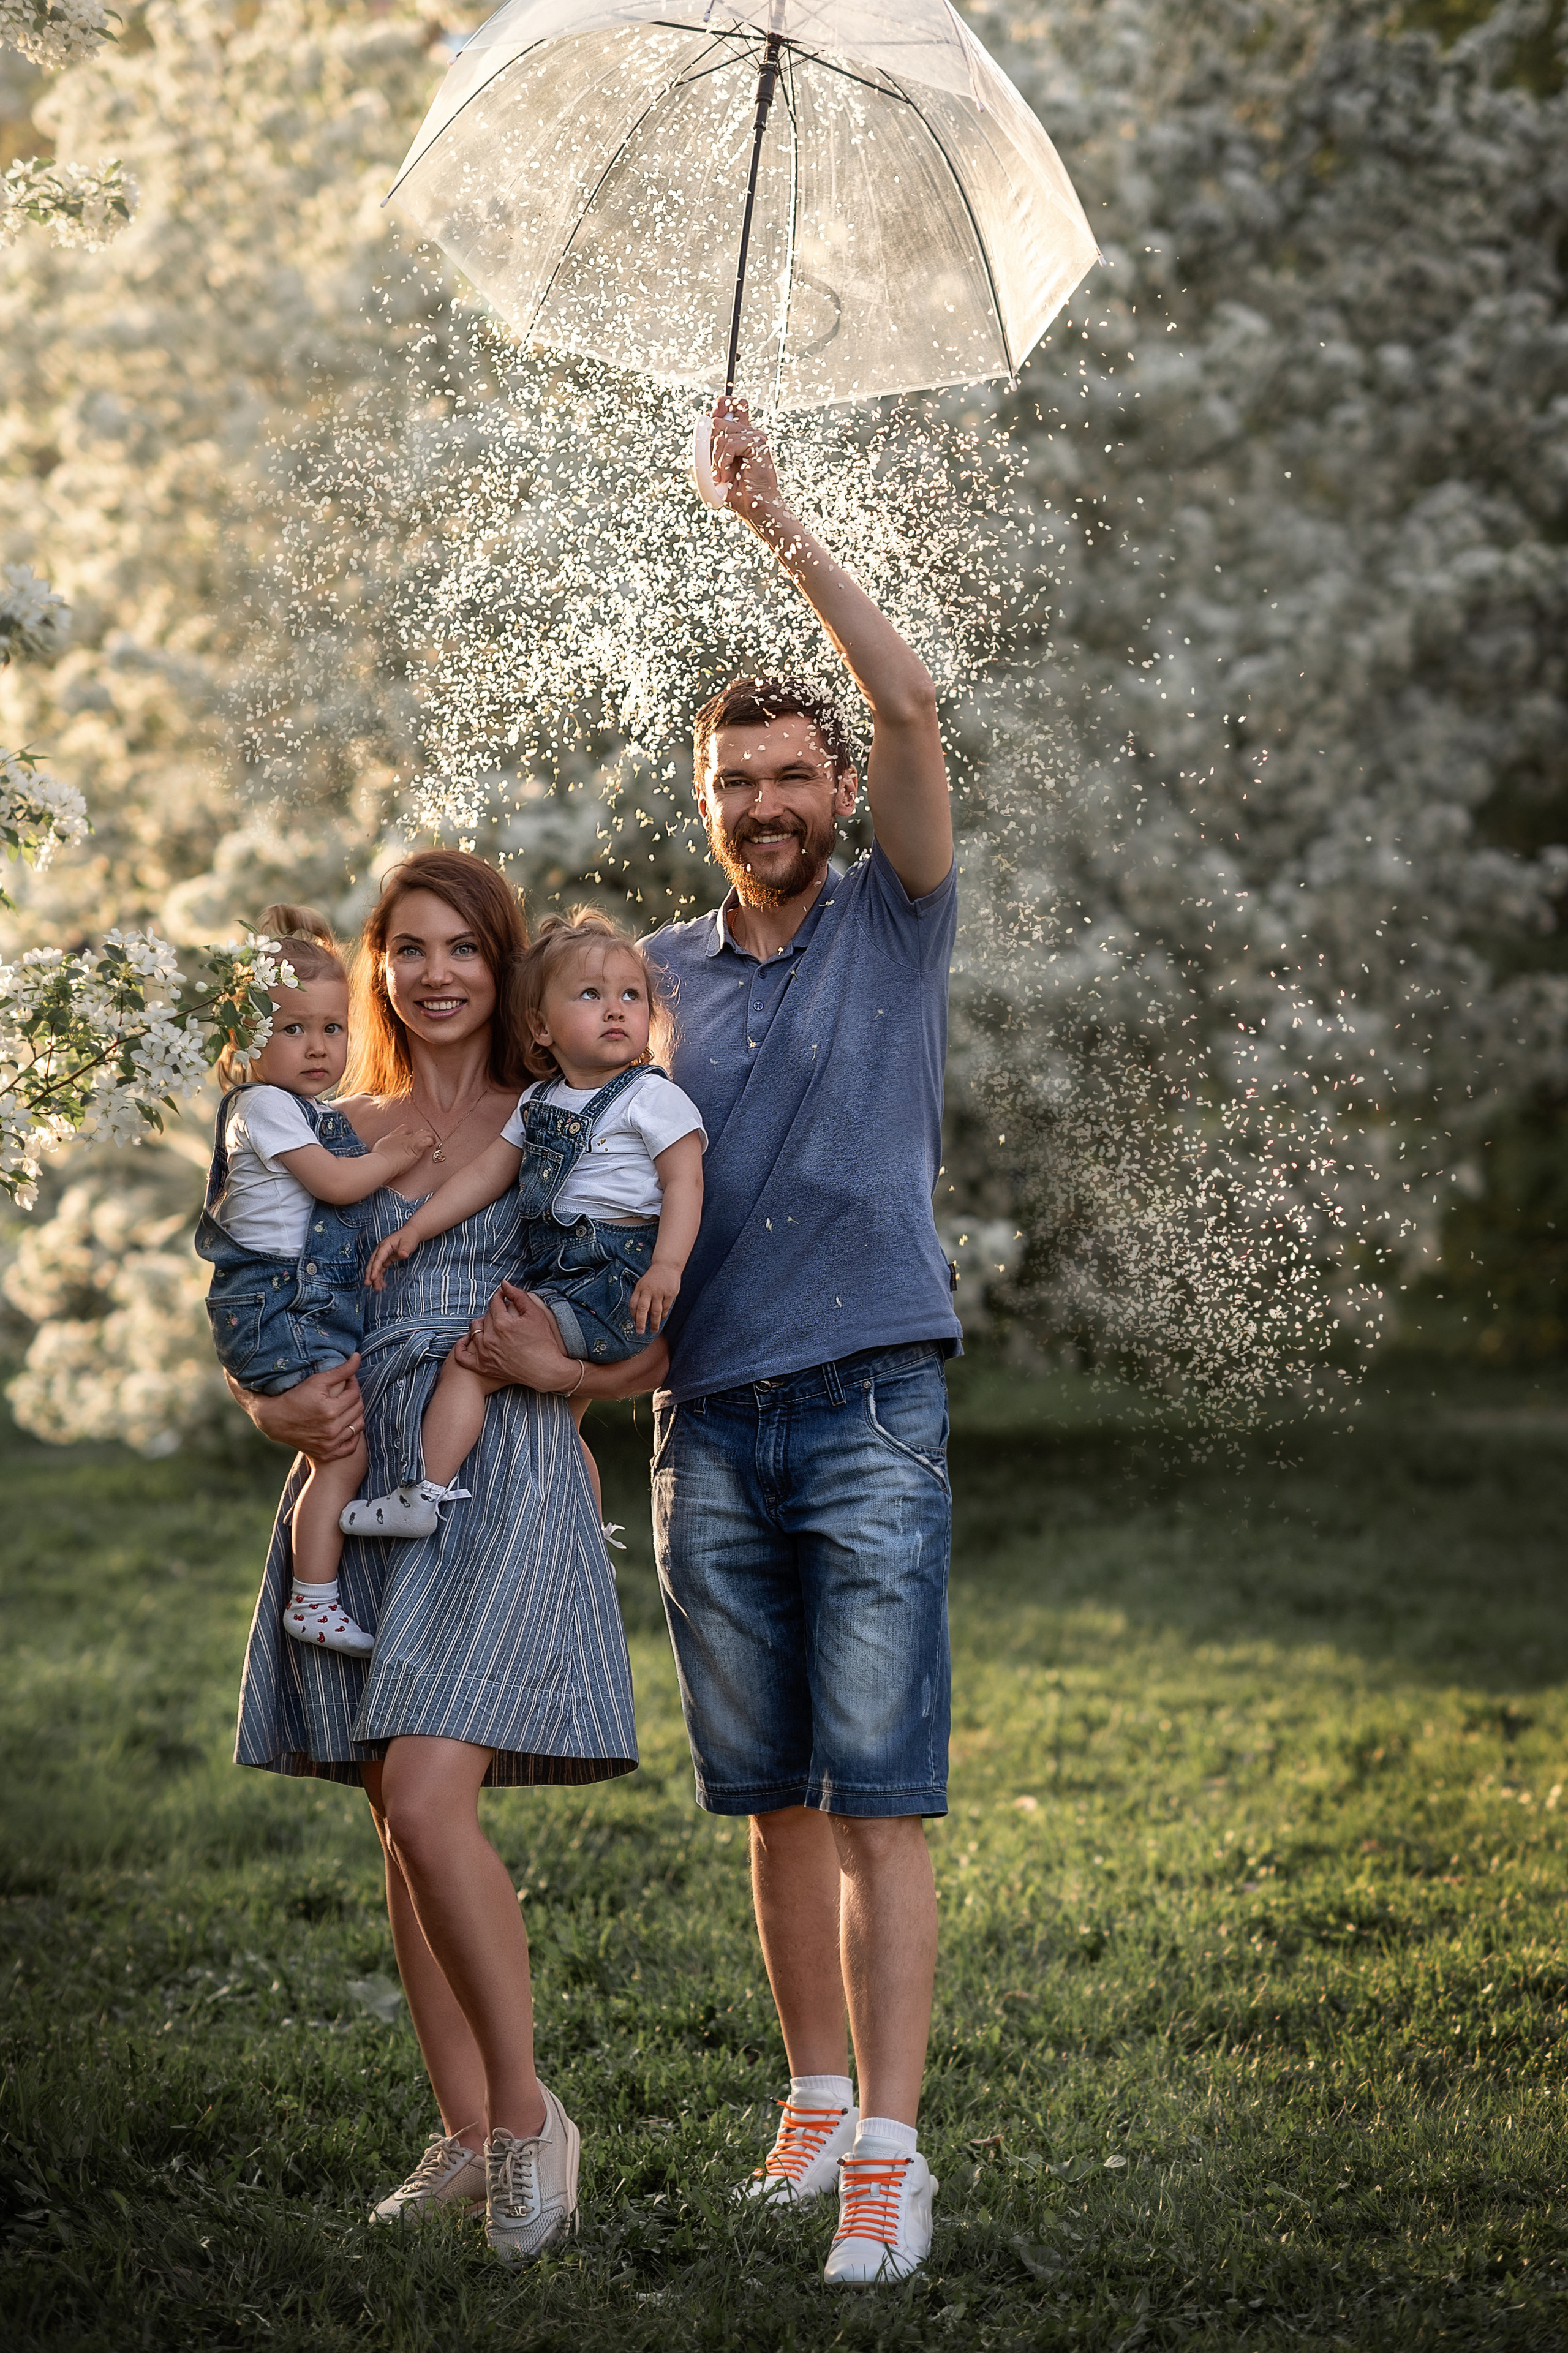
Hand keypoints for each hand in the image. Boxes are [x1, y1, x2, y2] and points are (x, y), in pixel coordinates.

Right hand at [225, 1355, 364, 1460]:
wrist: (275, 1420)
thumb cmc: (294, 1396)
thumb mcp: (316, 1380)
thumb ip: (341, 1370)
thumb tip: (358, 1357)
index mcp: (330, 1410)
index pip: (355, 1394)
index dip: (353, 1384)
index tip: (347, 1380)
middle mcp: (331, 1429)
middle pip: (358, 1409)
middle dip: (354, 1397)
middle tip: (346, 1391)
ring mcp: (330, 1444)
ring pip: (358, 1426)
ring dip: (355, 1414)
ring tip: (346, 1406)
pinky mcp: (327, 1454)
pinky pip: (351, 1446)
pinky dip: (352, 1436)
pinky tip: (345, 1425)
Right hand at [365, 1225, 418, 1291]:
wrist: (410, 1234)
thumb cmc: (409, 1237)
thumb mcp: (408, 1243)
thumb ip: (405, 1249)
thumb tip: (403, 1255)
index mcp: (385, 1245)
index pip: (378, 1258)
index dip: (375, 1268)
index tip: (373, 1278)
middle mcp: (381, 1250)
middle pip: (372, 1263)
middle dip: (370, 1274)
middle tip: (368, 1284)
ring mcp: (382, 1255)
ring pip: (375, 1268)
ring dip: (375, 1278)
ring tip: (376, 1289)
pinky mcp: (385, 1259)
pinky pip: (380, 1269)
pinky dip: (380, 1277)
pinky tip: (381, 1285)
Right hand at [371, 1119, 433, 1175]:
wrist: (380, 1163)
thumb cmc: (376, 1160)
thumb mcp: (379, 1149)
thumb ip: (384, 1149)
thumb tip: (382, 1154)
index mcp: (393, 1137)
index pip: (404, 1129)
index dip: (409, 1133)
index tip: (410, 1140)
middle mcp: (402, 1137)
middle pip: (414, 1131)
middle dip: (419, 1135)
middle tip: (423, 1142)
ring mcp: (409, 1142)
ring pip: (423, 1132)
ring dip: (429, 1136)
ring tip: (432, 1142)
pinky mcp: (415, 1148)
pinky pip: (426, 1141)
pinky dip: (430, 1141)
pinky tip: (431, 1145)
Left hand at [453, 1283, 577, 1390]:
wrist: (546, 1371)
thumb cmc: (544, 1342)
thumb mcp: (535, 1314)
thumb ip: (518, 1295)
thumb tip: (504, 1284)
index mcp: (502, 1323)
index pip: (495, 1302)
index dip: (501, 1297)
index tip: (505, 1297)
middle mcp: (490, 1338)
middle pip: (486, 1315)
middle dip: (495, 1311)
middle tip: (507, 1314)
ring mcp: (484, 1353)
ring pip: (474, 1330)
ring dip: (482, 1325)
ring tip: (494, 1325)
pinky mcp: (483, 1367)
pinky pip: (462, 1355)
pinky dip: (462, 1346)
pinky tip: (468, 1339)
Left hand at [629, 1260, 679, 1334]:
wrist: (667, 1265)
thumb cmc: (653, 1278)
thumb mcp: (642, 1284)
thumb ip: (640, 1298)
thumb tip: (638, 1316)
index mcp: (639, 1288)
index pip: (633, 1304)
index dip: (634, 1316)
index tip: (635, 1324)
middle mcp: (648, 1290)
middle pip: (643, 1309)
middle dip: (641, 1322)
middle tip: (640, 1332)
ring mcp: (660, 1292)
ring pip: (656, 1311)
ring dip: (654, 1323)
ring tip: (654, 1330)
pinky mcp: (670, 1293)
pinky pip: (665, 1308)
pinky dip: (663, 1315)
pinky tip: (661, 1318)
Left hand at [709, 397, 786, 525]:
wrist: (753, 507)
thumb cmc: (736, 491)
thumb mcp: (717, 465)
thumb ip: (712, 445)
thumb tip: (709, 421)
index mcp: (740, 436)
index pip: (732, 406)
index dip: (722, 404)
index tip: (714, 413)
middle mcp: (748, 432)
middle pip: (717, 421)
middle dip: (710, 447)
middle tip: (717, 468)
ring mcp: (754, 436)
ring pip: (720, 435)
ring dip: (716, 460)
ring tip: (724, 477)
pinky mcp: (758, 442)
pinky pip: (729, 444)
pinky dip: (723, 462)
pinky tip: (728, 476)